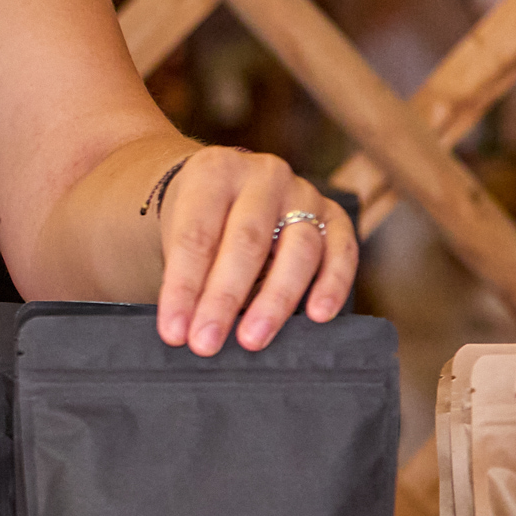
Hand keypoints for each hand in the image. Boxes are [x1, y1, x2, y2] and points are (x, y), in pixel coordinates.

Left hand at [152, 146, 358, 354]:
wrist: (229, 184)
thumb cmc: (199, 216)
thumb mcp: (178, 228)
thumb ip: (185, 271)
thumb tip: (184, 328)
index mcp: (213, 172)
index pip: (196, 235)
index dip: (183, 287)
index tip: (173, 331)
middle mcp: (263, 177)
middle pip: (246, 242)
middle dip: (224, 299)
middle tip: (206, 342)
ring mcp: (304, 193)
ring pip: (298, 249)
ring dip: (275, 301)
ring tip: (252, 339)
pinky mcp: (334, 214)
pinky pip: (342, 250)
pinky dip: (332, 284)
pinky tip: (317, 315)